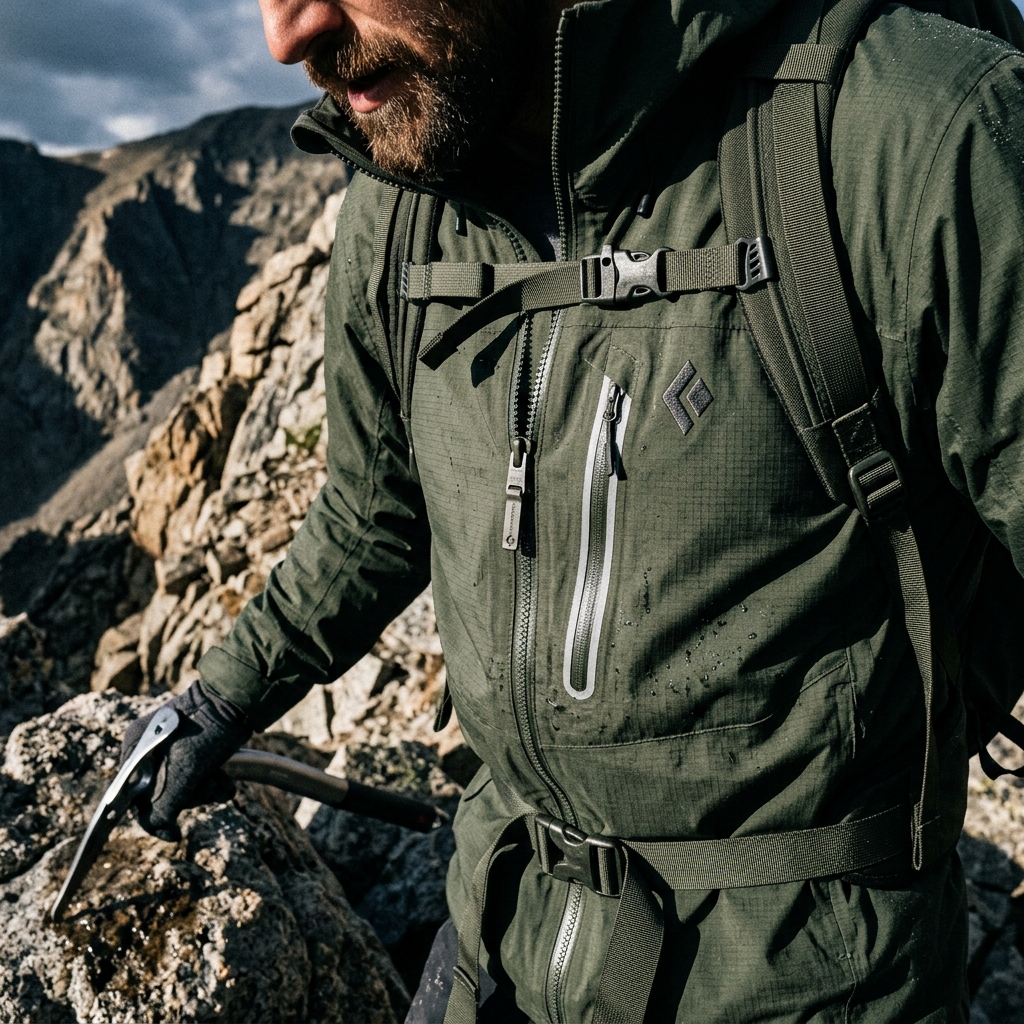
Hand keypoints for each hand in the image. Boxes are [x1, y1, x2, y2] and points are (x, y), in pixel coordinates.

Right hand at [120, 680, 251, 841]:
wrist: (243, 697)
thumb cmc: (209, 730)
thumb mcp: (183, 772)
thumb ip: (163, 805)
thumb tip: (160, 830)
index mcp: (135, 747)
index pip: (133, 797)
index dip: (154, 817)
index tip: (172, 833)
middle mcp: (149, 747)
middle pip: (160, 793)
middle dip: (189, 797)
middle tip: (211, 788)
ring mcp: (172, 748)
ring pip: (182, 787)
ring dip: (205, 791)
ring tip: (222, 783)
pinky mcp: (194, 749)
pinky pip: (197, 777)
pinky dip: (212, 782)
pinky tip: (225, 781)